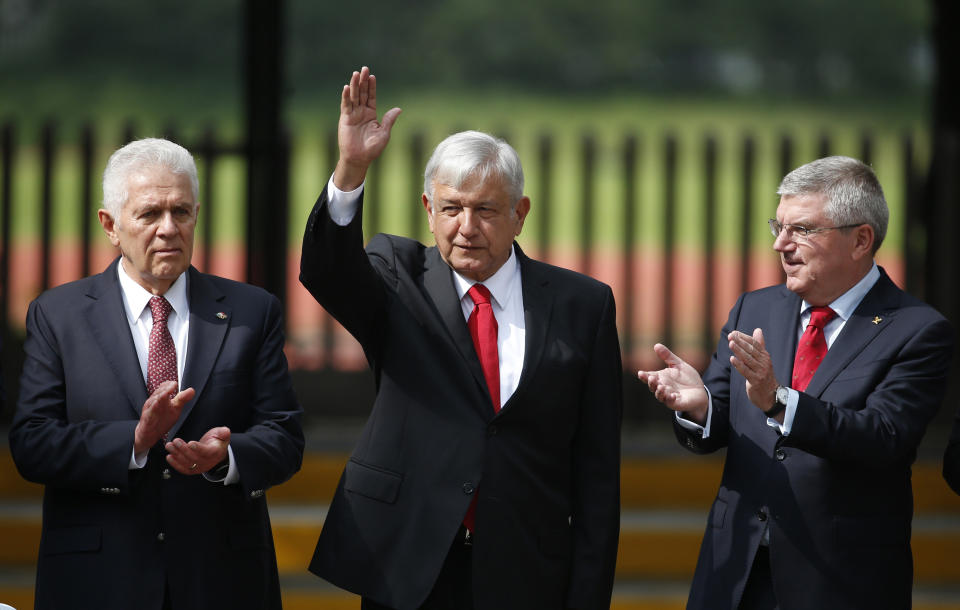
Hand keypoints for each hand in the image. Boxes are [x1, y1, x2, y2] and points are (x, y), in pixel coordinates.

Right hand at [134, 381, 195, 454]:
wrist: (149, 434)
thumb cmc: (162, 420)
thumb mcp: (175, 409)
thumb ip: (182, 399)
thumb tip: (192, 390)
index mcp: (160, 399)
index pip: (163, 388)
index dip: (168, 385)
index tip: (175, 384)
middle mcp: (154, 403)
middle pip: (158, 392)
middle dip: (165, 388)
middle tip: (173, 385)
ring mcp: (149, 410)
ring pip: (152, 401)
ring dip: (159, 395)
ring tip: (166, 392)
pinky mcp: (146, 419)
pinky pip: (148, 412)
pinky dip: (152, 408)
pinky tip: (157, 404)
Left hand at [165, 426, 230, 475]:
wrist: (216, 451)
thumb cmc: (217, 441)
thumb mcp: (222, 434)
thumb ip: (223, 432)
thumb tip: (225, 431)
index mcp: (216, 452)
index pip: (206, 452)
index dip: (198, 448)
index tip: (190, 443)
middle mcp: (208, 462)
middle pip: (194, 458)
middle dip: (183, 450)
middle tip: (175, 441)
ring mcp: (200, 467)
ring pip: (187, 463)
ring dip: (177, 455)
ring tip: (169, 446)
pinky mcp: (193, 470)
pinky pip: (184, 469)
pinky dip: (175, 464)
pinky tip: (169, 457)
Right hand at [334, 66, 401, 190]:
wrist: (359, 158)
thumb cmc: (372, 148)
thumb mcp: (384, 133)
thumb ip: (389, 120)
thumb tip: (399, 109)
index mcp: (371, 114)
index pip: (371, 97)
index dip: (372, 86)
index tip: (372, 76)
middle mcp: (361, 112)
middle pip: (362, 93)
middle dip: (363, 81)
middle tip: (364, 69)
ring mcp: (353, 114)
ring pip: (354, 96)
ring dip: (354, 85)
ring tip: (356, 74)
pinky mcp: (345, 119)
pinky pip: (346, 105)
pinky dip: (346, 96)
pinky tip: (346, 88)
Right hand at [637, 343, 708, 422]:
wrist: (700, 391)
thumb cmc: (688, 378)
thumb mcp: (678, 364)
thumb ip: (667, 356)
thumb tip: (656, 345)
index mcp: (661, 378)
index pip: (649, 377)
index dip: (644, 376)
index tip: (640, 373)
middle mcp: (662, 387)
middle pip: (653, 386)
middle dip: (651, 383)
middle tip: (651, 378)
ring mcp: (668, 396)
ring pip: (660, 396)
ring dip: (659, 392)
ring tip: (660, 386)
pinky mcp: (676, 403)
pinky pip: (671, 402)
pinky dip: (670, 399)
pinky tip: (672, 395)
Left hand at [728, 328, 779, 417]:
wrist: (771, 396)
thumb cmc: (764, 376)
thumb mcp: (763, 359)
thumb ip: (759, 345)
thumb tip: (758, 330)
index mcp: (765, 356)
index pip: (755, 344)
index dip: (744, 337)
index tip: (734, 333)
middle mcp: (764, 363)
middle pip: (751, 350)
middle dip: (740, 342)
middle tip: (730, 336)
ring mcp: (760, 372)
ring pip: (748, 359)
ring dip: (739, 351)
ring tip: (730, 344)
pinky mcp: (756, 381)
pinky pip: (746, 371)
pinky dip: (739, 365)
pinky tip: (732, 359)